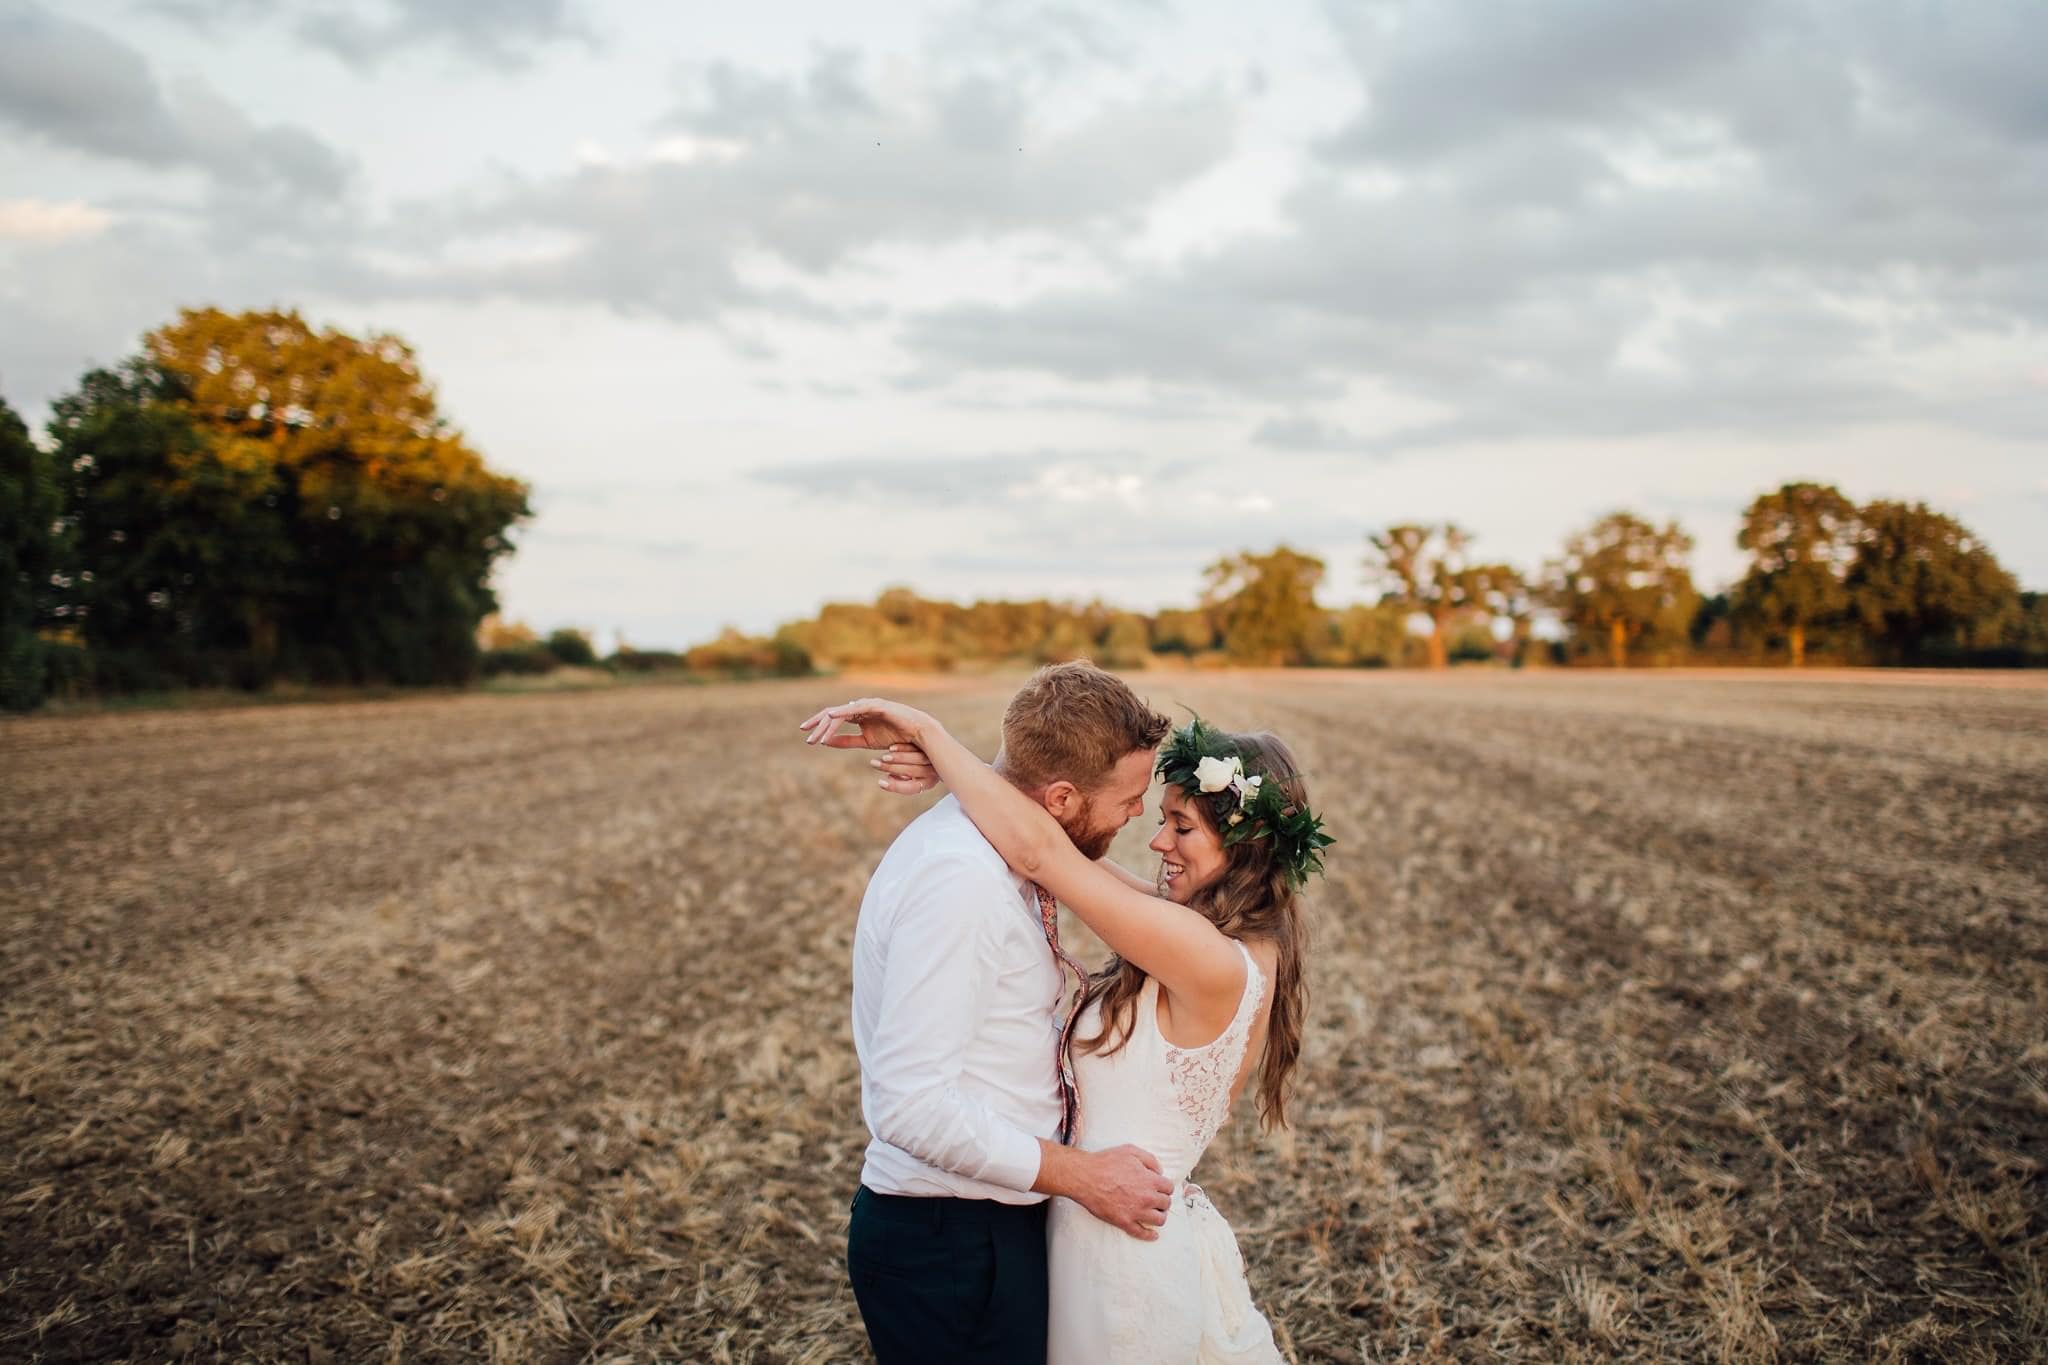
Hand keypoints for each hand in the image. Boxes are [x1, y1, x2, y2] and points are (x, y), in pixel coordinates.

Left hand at [796, 696, 935, 751]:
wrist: (917, 733)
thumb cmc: (895, 736)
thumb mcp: (866, 742)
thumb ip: (846, 741)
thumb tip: (827, 742)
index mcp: (857, 715)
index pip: (833, 718)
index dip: (819, 726)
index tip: (807, 737)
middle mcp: (860, 707)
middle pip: (833, 713)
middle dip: (818, 725)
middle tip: (807, 737)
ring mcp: (867, 704)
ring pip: (842, 712)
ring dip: (828, 725)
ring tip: (818, 737)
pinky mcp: (876, 705)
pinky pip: (855, 708)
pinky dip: (842, 712)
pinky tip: (831, 717)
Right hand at [869, 742, 940, 795]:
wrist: (937, 746)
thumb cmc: (917, 767)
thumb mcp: (910, 776)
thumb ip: (899, 780)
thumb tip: (883, 782)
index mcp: (927, 782)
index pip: (912, 788)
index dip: (896, 787)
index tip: (880, 783)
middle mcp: (933, 770)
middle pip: (912, 770)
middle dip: (892, 768)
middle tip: (874, 764)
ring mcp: (933, 756)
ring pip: (916, 758)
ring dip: (898, 758)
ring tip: (883, 757)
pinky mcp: (931, 743)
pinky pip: (917, 745)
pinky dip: (903, 747)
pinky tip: (891, 747)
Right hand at [1071, 1144, 1173, 1241]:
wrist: (1086, 1177)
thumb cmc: (1106, 1162)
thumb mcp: (1130, 1151)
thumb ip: (1150, 1159)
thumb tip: (1160, 1171)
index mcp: (1150, 1180)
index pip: (1169, 1188)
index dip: (1165, 1187)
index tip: (1161, 1188)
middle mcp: (1147, 1197)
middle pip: (1165, 1204)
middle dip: (1163, 1201)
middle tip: (1157, 1200)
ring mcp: (1136, 1211)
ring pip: (1159, 1220)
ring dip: (1159, 1216)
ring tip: (1155, 1213)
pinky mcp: (1124, 1222)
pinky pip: (1141, 1233)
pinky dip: (1150, 1235)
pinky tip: (1153, 1235)